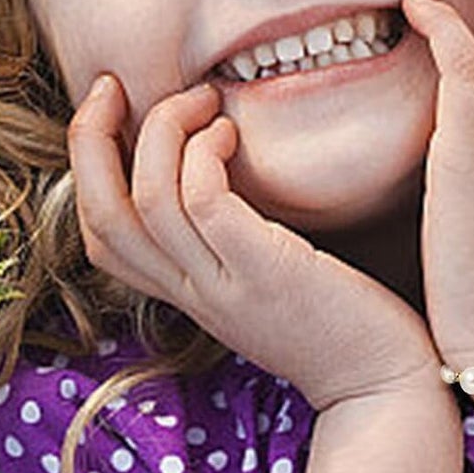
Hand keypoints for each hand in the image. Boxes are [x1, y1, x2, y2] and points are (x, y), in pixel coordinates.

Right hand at [67, 74, 445, 413]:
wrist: (387, 386)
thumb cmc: (343, 322)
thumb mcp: (268, 278)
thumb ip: (237, 237)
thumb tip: (220, 164)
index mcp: (187, 292)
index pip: (100, 236)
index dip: (86, 166)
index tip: (113, 107)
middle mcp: (193, 292)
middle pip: (101, 217)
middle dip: (89, 138)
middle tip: (114, 85)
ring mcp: (224, 286)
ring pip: (147, 199)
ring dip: (163, 129)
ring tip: (203, 99)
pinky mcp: (264, 273)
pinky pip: (203, 201)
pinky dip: (204, 152)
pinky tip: (234, 132)